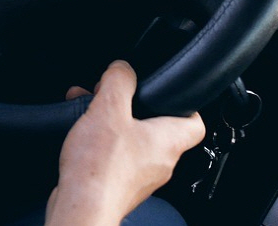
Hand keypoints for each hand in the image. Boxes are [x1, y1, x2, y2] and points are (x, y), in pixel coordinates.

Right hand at [45, 61, 205, 225]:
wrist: (81, 209)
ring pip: (133, 142)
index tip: (169, 93)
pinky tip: (81, 137)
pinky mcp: (120, 187)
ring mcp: (141, 178)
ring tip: (89, 112)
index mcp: (168, 141)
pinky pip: (116, 159)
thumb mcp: (108, 109)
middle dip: (133, 109)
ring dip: (113, 124)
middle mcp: (160, 163)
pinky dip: (102, 144)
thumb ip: (119, 81)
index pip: (195, 122)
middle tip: (114, 97)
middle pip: (157, 129)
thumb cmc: (100, 169)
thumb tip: (123, 68)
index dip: (185, 104)